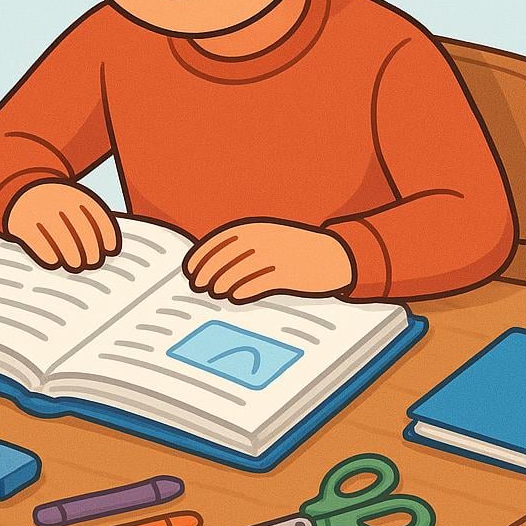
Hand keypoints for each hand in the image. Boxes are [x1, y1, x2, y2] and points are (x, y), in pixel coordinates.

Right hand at [5, 181, 120, 271]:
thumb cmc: (54, 203)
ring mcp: (40, 213)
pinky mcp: (23, 225)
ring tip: (76, 265)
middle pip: (82, 233)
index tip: (111, 251)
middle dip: (91, 251)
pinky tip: (55, 261)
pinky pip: (41, 246)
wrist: (19, 189)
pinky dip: (50, 257)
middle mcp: (59, 202)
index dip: (107, 236)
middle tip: (93, 262)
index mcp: (74, 194)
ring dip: (73, 258)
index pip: (97, 218)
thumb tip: (109, 248)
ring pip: (63, 243)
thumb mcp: (72, 200)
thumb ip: (91, 218)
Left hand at [183, 220, 354, 302]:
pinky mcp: (289, 273)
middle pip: (225, 258)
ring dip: (222, 284)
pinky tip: (235, 297)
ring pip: (239, 272)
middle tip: (198, 286)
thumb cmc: (297, 249)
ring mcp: (276, 256)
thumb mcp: (271, 239)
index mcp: (256, 228)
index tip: (190, 270)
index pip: (219, 241)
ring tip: (215, 293)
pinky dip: (243, 291)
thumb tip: (212, 265)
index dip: (201, 256)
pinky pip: (259, 283)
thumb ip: (245, 246)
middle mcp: (263, 240)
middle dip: (207, 273)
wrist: (336, 255)